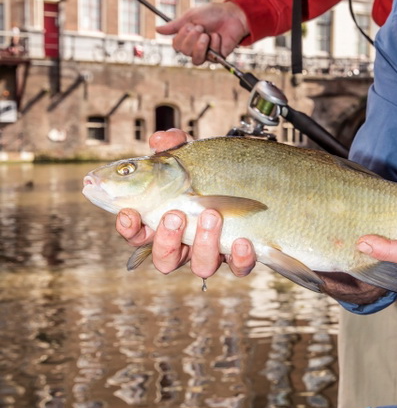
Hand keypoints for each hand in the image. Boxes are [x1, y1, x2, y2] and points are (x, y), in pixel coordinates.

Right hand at [115, 128, 256, 282]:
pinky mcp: (242, 256)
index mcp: (166, 221)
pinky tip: (243, 240)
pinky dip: (240, 257)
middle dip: (166, 240)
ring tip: (211, 214)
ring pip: (201, 266)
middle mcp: (187, 242)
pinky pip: (240, 267)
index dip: (129, 228)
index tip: (130, 213)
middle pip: (165, 259)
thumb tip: (160, 140)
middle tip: (174, 214)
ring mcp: (214, 251)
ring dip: (203, 243)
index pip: (137, 233)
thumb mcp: (194, 156)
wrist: (257, 179)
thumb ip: (175, 147)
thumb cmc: (214, 171)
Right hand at [155, 1, 249, 64]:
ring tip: (207, 35)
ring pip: (195, 59)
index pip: (176, 45)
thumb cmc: (212, 13)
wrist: (232, 15)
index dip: (182, 36)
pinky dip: (214, 44)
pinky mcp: (217, 57)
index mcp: (187, 37)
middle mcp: (195, 47)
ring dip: (200, 45)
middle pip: (184, 52)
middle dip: (192, 38)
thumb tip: (157, 29)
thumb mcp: (191, 16)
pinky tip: (217, 36)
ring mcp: (206, 53)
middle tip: (201, 27)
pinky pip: (210, 56)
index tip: (190, 25)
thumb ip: (175, 25)